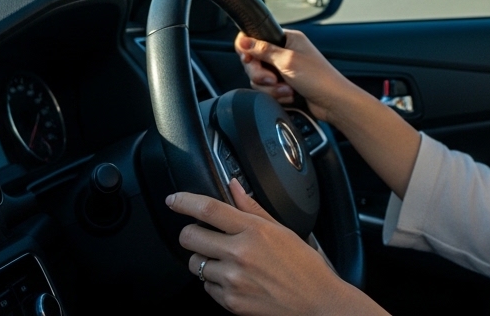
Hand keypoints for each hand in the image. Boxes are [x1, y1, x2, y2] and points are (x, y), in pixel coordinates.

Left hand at [168, 182, 378, 315]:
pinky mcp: (230, 301)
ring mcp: (232, 280)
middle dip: (191, 232)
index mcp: (254, 231)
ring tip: (225, 259)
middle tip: (202, 233)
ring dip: (204, 258)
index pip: (208, 209)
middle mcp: (240, 254)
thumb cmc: (303, 265)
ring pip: (194, 263)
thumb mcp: (281, 229)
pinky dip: (214, 281)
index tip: (174, 200)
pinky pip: (205, 287)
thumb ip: (252, 207)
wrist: (316, 302)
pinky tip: (234, 277)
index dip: (184, 202)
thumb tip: (234, 187)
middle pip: (190, 237)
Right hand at [236, 30, 354, 121]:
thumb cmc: (319, 78)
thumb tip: (243, 41)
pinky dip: (277, 95)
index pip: (256, 38)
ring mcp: (283, 70)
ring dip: (272, 88)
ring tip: (287, 89)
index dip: (248, 50)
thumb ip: (263, 50)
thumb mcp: (287, 60)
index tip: (249, 60)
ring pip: (260, 79)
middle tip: (273, 79)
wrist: (333, 102)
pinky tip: (290, 95)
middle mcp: (284, 52)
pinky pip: (268, 91)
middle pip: (254, 62)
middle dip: (262, 75)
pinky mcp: (284, 85)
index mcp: (287, 39)